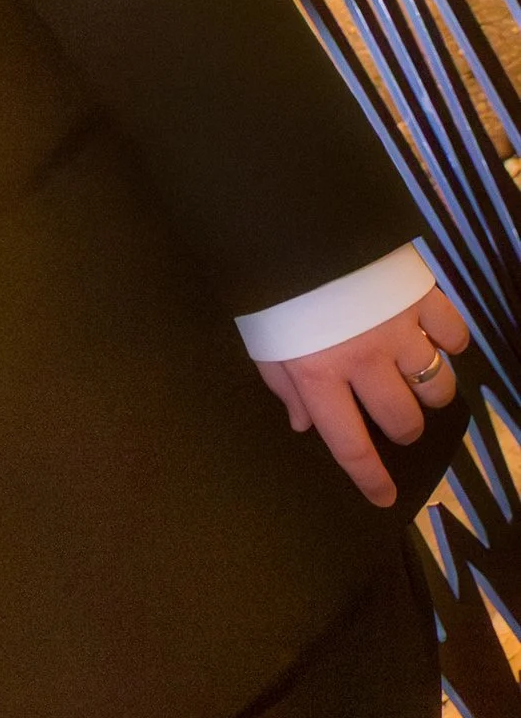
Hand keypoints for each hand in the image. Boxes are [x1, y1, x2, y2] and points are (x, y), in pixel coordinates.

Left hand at [254, 286, 470, 505]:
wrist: (294, 219)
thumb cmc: (272, 286)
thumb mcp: (262, 340)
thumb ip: (284, 386)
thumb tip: (302, 426)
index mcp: (319, 376)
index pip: (350, 445)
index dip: (370, 477)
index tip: (385, 497)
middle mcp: (364, 361)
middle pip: (404, 420)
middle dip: (404, 429)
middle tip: (394, 416)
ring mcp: (398, 329)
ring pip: (436, 385)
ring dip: (431, 392)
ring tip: (415, 381)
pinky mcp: (421, 296)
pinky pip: (453, 334)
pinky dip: (450, 342)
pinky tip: (434, 339)